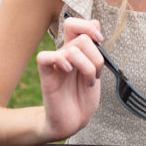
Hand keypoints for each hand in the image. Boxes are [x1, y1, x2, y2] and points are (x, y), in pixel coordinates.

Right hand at [35, 15, 104, 140]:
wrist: (73, 121)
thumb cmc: (83, 98)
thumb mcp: (95, 72)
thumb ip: (94, 52)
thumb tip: (95, 28)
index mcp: (77, 50)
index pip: (78, 24)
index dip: (90, 27)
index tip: (100, 41)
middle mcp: (66, 53)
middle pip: (81, 35)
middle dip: (96, 56)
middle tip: (96, 74)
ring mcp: (56, 63)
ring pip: (73, 48)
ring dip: (87, 67)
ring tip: (88, 82)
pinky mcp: (46, 75)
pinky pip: (45, 57)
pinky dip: (60, 61)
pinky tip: (68, 71)